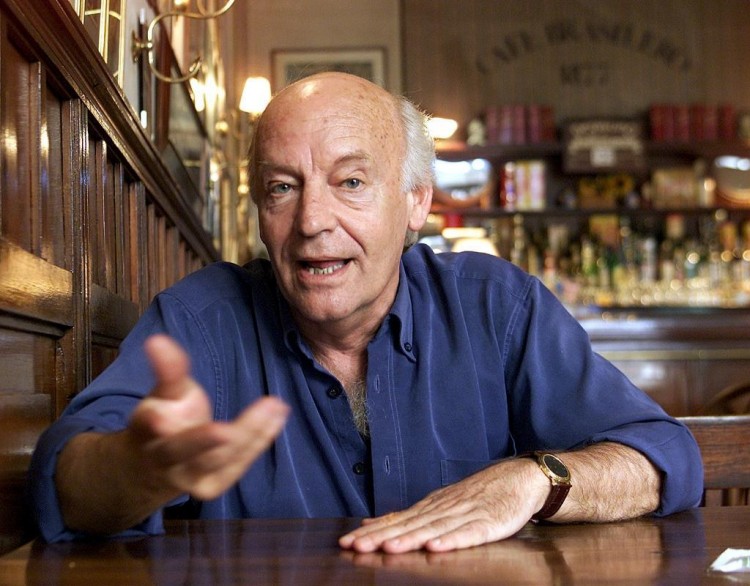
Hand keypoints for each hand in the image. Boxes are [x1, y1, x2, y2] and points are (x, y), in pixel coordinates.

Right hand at [129, 334, 289, 500]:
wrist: (153, 468)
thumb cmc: (164, 418)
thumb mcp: (164, 393)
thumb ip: (168, 370)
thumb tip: (157, 340)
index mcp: (145, 432)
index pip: (149, 427)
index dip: (154, 422)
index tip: (158, 415)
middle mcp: (165, 460)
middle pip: (184, 451)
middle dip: (204, 441)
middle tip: (225, 432)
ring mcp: (190, 478)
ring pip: (219, 458)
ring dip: (249, 433)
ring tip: (275, 406)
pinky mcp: (213, 485)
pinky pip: (239, 463)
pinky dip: (260, 440)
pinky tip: (278, 417)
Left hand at [339, 457, 546, 553]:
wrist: (519, 479)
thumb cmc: (479, 495)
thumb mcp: (441, 503)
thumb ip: (409, 515)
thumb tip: (372, 522)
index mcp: (431, 506)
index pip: (396, 519)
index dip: (372, 531)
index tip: (347, 541)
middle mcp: (444, 508)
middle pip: (409, 525)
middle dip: (381, 536)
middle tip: (356, 546)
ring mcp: (466, 514)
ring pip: (433, 529)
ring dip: (410, 538)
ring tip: (388, 548)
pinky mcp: (489, 523)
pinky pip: (468, 533)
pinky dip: (451, 540)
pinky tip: (436, 547)